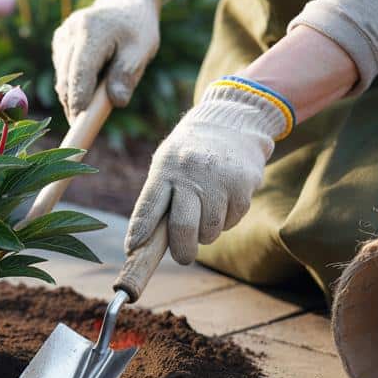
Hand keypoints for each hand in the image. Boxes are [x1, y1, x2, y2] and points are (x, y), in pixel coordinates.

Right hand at [51, 0, 160, 120]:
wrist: (125, 3)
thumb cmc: (137, 29)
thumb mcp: (141, 50)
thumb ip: (127, 75)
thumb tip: (117, 102)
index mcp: (90, 31)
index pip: (79, 73)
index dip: (78, 100)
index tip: (80, 123)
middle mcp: (70, 31)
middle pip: (66, 79)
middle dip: (74, 104)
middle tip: (87, 124)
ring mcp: (62, 36)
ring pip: (62, 78)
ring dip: (75, 94)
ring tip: (99, 92)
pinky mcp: (59, 41)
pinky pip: (62, 71)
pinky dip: (74, 82)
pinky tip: (92, 77)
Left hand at [125, 79, 291, 263]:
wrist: (233, 121)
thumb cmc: (191, 152)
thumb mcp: (168, 162)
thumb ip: (159, 196)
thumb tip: (145, 242)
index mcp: (167, 167)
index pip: (149, 206)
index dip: (140, 231)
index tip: (133, 249)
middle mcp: (192, 172)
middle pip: (183, 227)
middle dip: (182, 250)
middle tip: (183, 257)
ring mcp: (220, 180)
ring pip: (210, 230)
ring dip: (206, 233)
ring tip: (206, 213)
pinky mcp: (244, 186)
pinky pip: (231, 221)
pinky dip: (226, 220)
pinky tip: (224, 200)